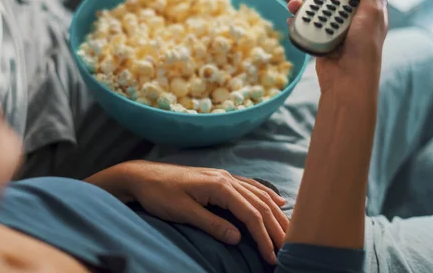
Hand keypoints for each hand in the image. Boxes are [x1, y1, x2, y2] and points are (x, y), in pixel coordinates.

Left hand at [90, 160, 288, 264]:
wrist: (143, 176)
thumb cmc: (160, 194)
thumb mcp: (184, 212)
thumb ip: (212, 224)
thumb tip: (238, 238)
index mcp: (219, 186)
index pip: (250, 214)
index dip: (264, 237)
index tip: (272, 257)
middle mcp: (226, 178)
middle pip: (260, 204)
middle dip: (276, 227)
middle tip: (290, 249)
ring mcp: (224, 177)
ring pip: (258, 195)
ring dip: (275, 213)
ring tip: (289, 231)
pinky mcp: (219, 179)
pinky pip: (249, 187)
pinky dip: (266, 196)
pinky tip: (276, 202)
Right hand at [287, 0, 387, 92]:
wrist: (347, 80)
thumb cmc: (365, 49)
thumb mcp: (372, 13)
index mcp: (370, 10)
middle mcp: (353, 18)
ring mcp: (335, 29)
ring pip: (319, 8)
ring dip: (307, 3)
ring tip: (297, 1)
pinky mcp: (320, 39)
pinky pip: (307, 24)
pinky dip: (299, 19)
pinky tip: (293, 16)